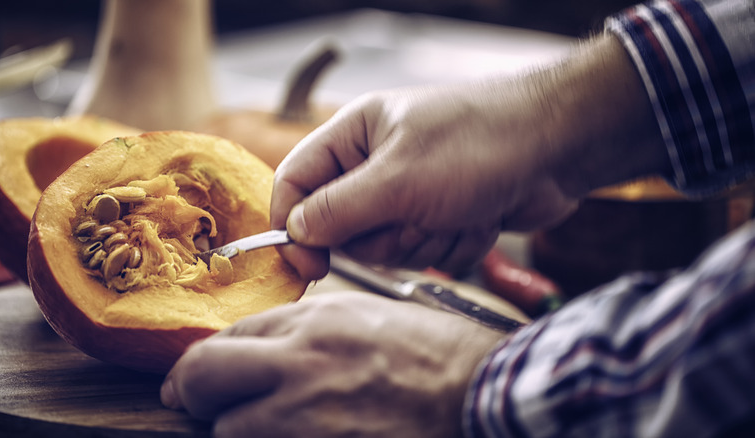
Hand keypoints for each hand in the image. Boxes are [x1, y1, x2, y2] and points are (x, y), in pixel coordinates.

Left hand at [161, 291, 505, 437]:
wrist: (482, 396)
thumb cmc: (433, 355)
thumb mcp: (365, 318)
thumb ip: (305, 328)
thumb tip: (256, 349)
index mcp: (315, 323)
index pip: (230, 337)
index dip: (204, 361)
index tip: (194, 377)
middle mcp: (303, 364)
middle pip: (205, 376)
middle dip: (192, 390)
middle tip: (189, 400)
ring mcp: (308, 418)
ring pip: (229, 430)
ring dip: (235, 428)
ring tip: (261, 424)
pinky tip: (288, 434)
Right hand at [271, 35, 667, 279]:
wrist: (560, 148)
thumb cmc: (479, 144)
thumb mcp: (399, 180)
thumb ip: (339, 210)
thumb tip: (296, 232)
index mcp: (355, 136)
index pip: (297, 182)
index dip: (293, 225)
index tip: (308, 265)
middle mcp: (376, 165)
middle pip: (342, 228)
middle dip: (384, 235)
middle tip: (416, 215)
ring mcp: (411, 192)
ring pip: (387, 248)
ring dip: (425, 239)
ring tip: (457, 209)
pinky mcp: (442, 216)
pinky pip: (426, 253)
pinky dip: (454, 243)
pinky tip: (479, 215)